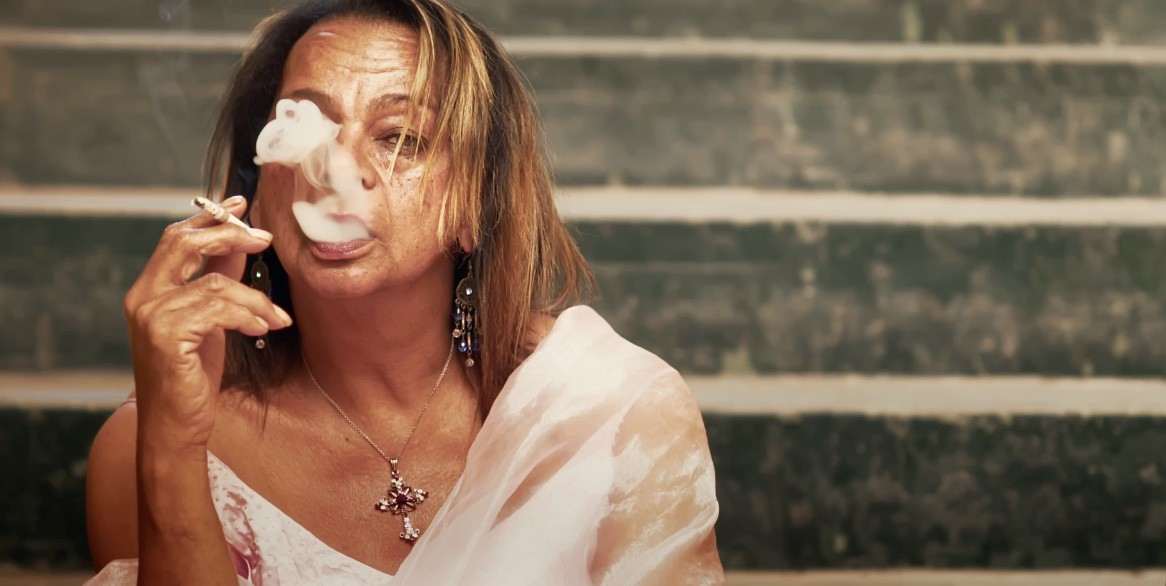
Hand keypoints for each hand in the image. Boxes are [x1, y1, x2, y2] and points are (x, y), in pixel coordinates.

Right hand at [124, 195, 291, 452]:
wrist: (176, 426)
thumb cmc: (192, 375)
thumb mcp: (210, 320)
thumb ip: (218, 281)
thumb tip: (241, 242)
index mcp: (150, 290)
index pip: (175, 238)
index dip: (210, 218)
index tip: (242, 204)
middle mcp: (142, 297)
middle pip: (183, 242)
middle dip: (228, 235)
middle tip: (265, 240)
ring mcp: (150, 315)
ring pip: (216, 284)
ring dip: (256, 299)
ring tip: (275, 318)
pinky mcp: (165, 335)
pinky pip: (218, 309)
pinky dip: (248, 315)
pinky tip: (263, 329)